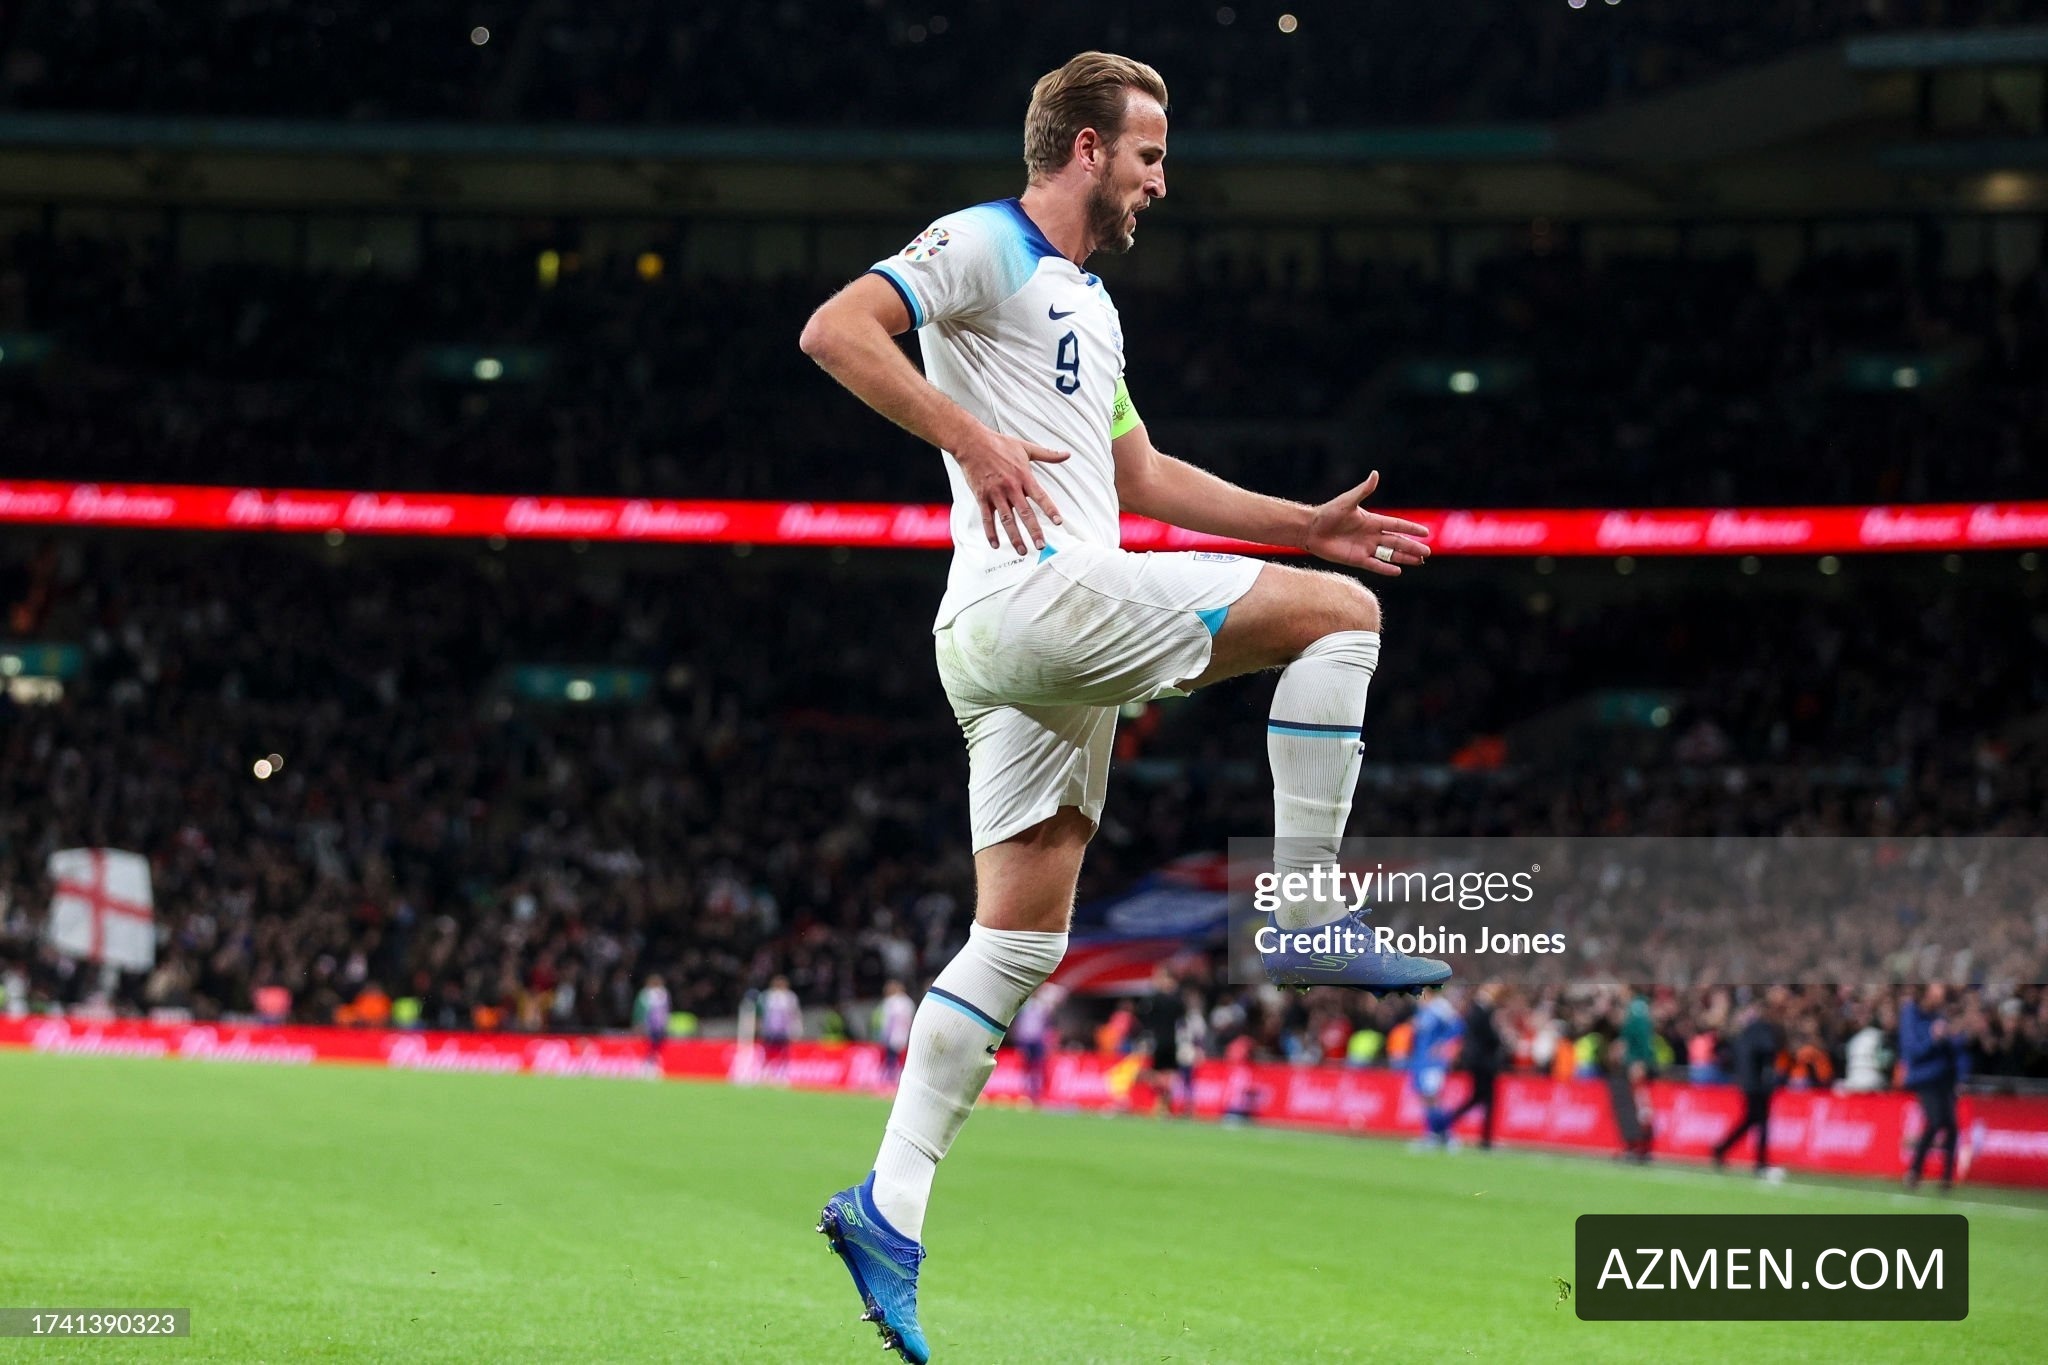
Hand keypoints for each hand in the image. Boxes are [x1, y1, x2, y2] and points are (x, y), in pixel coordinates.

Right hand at [954, 427, 1067, 554]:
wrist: (972, 443)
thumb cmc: (999, 444)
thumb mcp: (1025, 447)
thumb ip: (1047, 454)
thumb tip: (1067, 454)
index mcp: (1023, 476)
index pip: (1040, 496)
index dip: (1050, 510)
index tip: (1058, 522)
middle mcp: (1011, 487)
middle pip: (1025, 513)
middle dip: (1034, 531)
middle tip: (1041, 545)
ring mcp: (996, 494)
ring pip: (1007, 520)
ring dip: (1015, 537)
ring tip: (1022, 551)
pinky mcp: (982, 497)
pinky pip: (987, 518)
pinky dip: (990, 532)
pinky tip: (995, 544)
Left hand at [1304, 471, 1430, 575]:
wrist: (1311, 529)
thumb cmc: (1328, 513)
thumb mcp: (1348, 501)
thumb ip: (1364, 491)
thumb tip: (1375, 474)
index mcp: (1372, 520)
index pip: (1397, 525)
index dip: (1411, 528)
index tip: (1425, 532)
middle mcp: (1371, 535)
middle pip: (1397, 542)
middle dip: (1412, 547)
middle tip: (1427, 552)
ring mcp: (1365, 548)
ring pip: (1389, 554)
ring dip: (1404, 557)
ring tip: (1419, 561)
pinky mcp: (1356, 559)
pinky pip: (1375, 565)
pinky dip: (1386, 568)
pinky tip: (1398, 571)